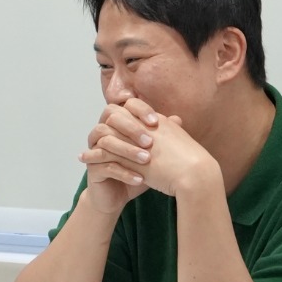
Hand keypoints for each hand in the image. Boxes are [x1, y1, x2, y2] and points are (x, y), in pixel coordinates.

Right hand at [77, 102, 152, 211]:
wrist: (118, 196)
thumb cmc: (135, 171)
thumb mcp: (151, 153)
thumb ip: (161, 136)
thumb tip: (177, 119)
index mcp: (115, 125)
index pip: (123, 106)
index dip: (138, 110)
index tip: (156, 122)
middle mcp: (102, 134)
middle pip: (111, 119)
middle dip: (131, 128)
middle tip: (150, 141)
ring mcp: (94, 150)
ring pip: (107, 142)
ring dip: (128, 150)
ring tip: (146, 160)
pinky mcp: (92, 168)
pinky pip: (105, 166)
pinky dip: (124, 172)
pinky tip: (140, 179)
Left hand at [80, 99, 224, 202]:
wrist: (197, 175)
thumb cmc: (195, 162)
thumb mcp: (184, 140)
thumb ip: (175, 130)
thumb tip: (174, 121)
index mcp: (159, 121)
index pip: (134, 105)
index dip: (124, 111)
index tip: (114, 118)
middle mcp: (145, 127)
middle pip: (116, 116)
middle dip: (104, 124)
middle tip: (96, 132)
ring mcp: (137, 142)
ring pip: (107, 135)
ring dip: (94, 143)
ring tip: (84, 153)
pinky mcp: (130, 159)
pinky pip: (105, 153)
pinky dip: (93, 156)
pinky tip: (85, 161)